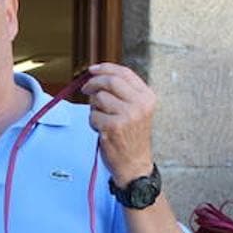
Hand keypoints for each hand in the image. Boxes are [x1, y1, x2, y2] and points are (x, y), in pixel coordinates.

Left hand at [79, 62, 155, 184]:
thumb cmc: (131, 137)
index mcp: (147, 97)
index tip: (92, 69)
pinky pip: (93, 115)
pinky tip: (103, 131)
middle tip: (85, 89)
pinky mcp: (113, 127)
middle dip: (93, 83)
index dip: (105, 68)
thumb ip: (123, 93)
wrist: (135, 164)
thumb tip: (98, 75)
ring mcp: (127, 115)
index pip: (124, 73)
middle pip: (109, 81)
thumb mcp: (137, 110)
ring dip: (94, 108)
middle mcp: (139, 104)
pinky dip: (93, 122)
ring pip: (98, 98)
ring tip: (103, 120)